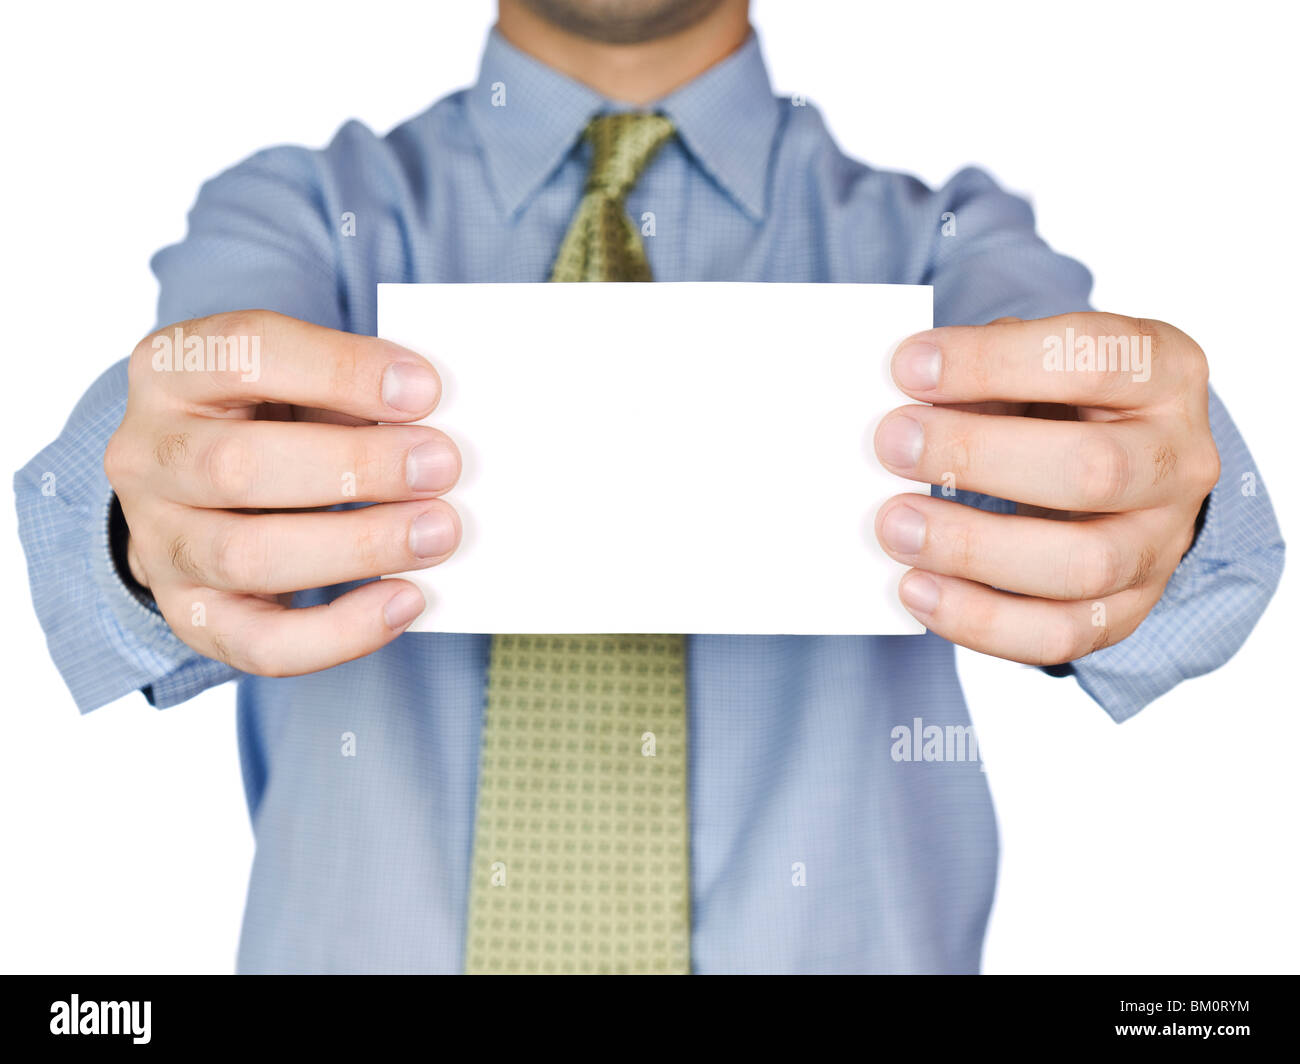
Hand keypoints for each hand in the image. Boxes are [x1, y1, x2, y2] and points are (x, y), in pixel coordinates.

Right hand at [104, 310, 461, 675]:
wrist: (200, 491)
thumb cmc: (273, 419)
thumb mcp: (300, 379)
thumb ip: (352, 393)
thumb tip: (432, 431)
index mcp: (172, 369)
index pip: (246, 354)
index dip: (340, 370)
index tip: (425, 389)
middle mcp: (146, 455)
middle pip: (238, 466)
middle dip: (355, 467)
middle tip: (441, 466)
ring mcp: (159, 541)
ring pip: (246, 557)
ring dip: (358, 547)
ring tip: (437, 533)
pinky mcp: (190, 613)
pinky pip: (258, 643)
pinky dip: (340, 632)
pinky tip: (406, 601)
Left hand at [873, 312, 1219, 665]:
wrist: (1117, 469)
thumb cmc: (1058, 402)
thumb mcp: (1031, 365)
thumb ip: (982, 378)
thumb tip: (907, 417)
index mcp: (1165, 371)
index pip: (1092, 358)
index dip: (992, 362)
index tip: (908, 367)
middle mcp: (1180, 460)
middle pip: (1094, 469)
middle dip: (977, 455)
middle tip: (893, 444)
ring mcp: (1162, 543)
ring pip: (1084, 565)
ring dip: (973, 548)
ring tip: (895, 526)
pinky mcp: (1129, 610)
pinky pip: (1060, 635)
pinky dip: (980, 620)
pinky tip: (917, 590)